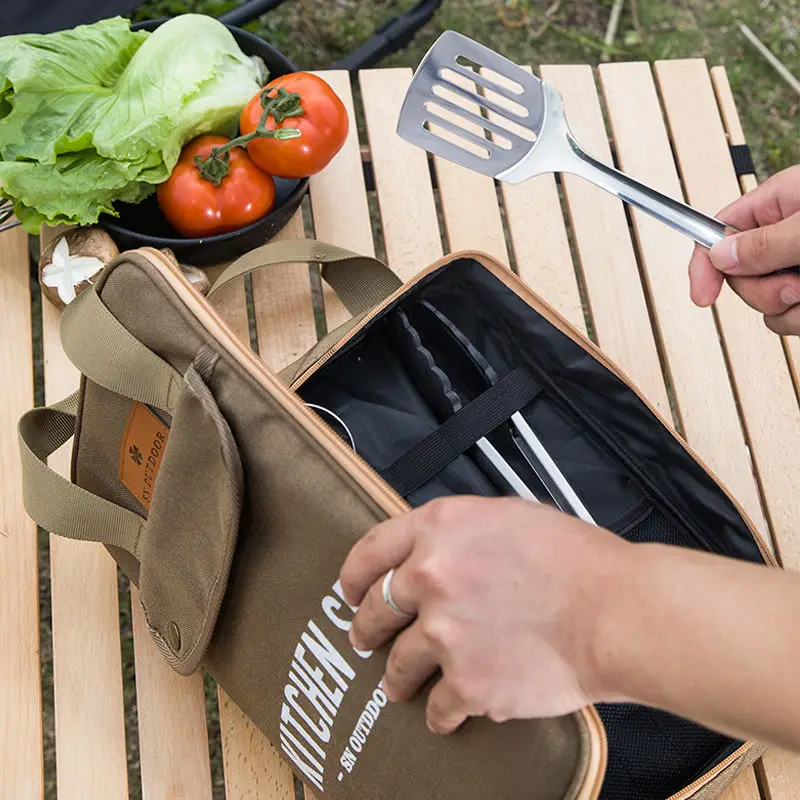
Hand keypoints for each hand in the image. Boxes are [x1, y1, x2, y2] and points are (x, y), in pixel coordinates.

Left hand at [339, 496, 628, 733]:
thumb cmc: (576, 560)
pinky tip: (444, 714)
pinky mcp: (465, 682)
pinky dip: (439, 713)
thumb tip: (436, 549)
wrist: (615, 611)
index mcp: (439, 529)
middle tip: (366, 639)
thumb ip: (458, 532)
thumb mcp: (508, 516)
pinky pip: (436, 706)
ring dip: (396, 676)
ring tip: (399, 685)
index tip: (348, 591)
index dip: (353, 574)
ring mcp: (444, 632)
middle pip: (374, 609)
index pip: (371, 550)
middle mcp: (431, 577)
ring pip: (398, 662)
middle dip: (365, 628)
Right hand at [688, 164, 799, 333]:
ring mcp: (798, 266)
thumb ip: (767, 243)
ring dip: (787, 310)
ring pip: (764, 303)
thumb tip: (721, 257)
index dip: (705, 263)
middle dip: (763, 291)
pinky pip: (787, 317)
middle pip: (739, 275)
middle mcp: (787, 234)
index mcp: (782, 201)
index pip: (720, 230)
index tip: (701, 295)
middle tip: (796, 287)